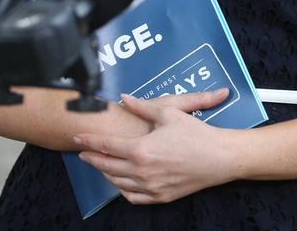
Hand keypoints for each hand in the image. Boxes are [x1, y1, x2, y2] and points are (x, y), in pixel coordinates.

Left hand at [73, 88, 234, 203]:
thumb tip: (124, 99)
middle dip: (92, 158)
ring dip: (105, 173)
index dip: (89, 141)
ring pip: (118, 182)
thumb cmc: (195, 133)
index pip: (106, 145)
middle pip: (108, 166)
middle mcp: (142, 171)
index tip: (77, 137)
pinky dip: (122, 189)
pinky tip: (120, 181)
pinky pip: (133, 197)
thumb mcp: (168, 112)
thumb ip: (142, 106)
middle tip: (82, 152)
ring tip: (99, 163)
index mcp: (142, 149)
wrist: (218, 158)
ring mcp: (151, 187)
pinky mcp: (161, 196)